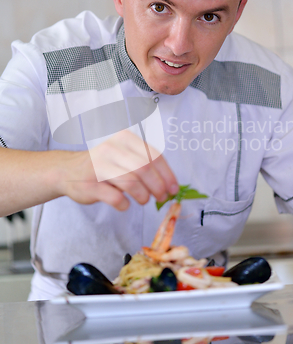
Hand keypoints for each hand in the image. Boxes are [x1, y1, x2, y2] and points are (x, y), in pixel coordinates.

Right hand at [60, 129, 178, 210]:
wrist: (67, 171)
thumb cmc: (102, 164)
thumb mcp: (123, 155)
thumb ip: (145, 164)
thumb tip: (170, 185)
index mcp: (124, 139)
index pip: (153, 156)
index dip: (167, 175)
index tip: (174, 188)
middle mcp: (112, 148)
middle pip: (145, 169)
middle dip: (158, 187)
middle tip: (162, 197)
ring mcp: (99, 166)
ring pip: (132, 183)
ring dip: (143, 196)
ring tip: (143, 200)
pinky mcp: (91, 184)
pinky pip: (116, 198)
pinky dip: (125, 204)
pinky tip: (125, 204)